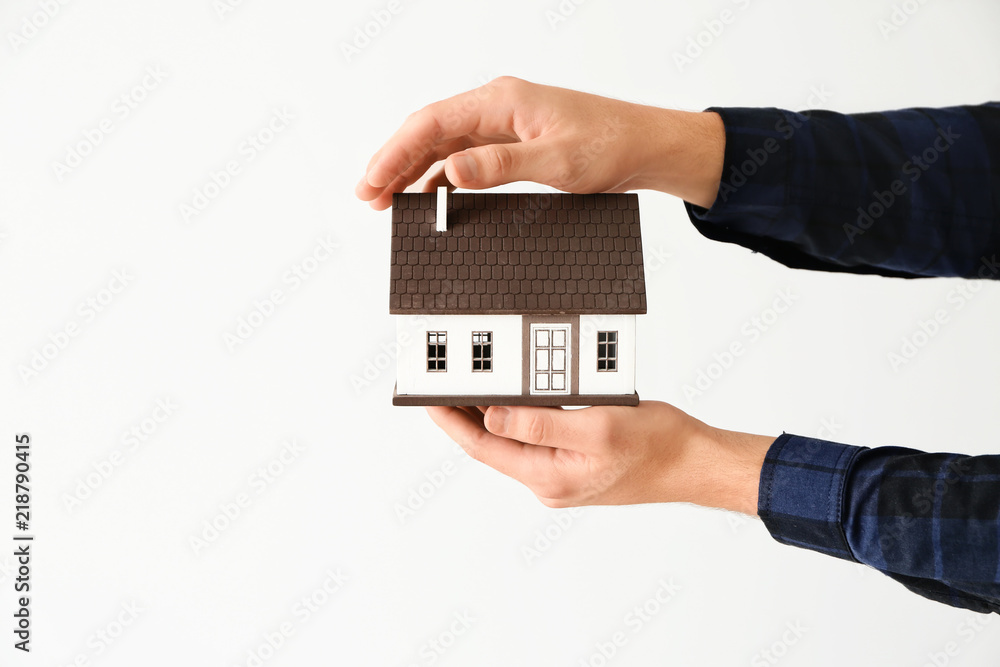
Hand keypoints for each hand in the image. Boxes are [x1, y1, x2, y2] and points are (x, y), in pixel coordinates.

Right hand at [356, 77, 724, 209]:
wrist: (647, 146)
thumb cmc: (611, 145)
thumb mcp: (557, 162)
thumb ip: (501, 167)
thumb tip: (452, 173)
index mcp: (502, 101)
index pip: (431, 122)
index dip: (395, 153)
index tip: (372, 181)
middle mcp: (497, 107)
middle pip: (429, 132)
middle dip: (394, 163)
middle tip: (368, 196)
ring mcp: (504, 124)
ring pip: (444, 145)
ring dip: (414, 170)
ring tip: (387, 200)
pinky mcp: (513, 142)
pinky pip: (465, 157)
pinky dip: (442, 176)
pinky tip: (429, 196)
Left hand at [426, 401, 773, 513]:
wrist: (695, 462)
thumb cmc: (657, 445)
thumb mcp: (596, 427)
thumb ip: (541, 423)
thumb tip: (492, 418)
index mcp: (548, 477)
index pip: (483, 446)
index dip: (451, 421)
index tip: (428, 398)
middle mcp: (549, 481)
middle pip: (494, 446)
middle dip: (465, 416)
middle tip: (441, 386)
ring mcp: (562, 474)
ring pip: (515, 441)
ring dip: (492, 415)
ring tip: (471, 387)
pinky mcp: (576, 463)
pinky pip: (537, 438)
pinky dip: (521, 416)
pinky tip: (517, 397)